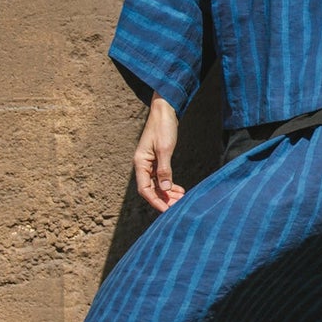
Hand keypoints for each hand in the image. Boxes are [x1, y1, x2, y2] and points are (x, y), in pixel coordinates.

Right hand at [133, 95, 185, 212]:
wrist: (165, 111)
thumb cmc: (163, 127)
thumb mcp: (165, 149)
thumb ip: (164, 170)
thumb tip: (165, 189)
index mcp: (140, 163)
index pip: (145, 189)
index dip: (156, 201)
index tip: (167, 210)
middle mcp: (143, 165)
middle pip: (151, 189)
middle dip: (163, 199)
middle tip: (178, 206)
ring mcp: (149, 163)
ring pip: (157, 184)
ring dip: (167, 193)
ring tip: (180, 199)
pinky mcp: (157, 160)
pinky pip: (161, 177)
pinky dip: (169, 184)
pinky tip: (179, 189)